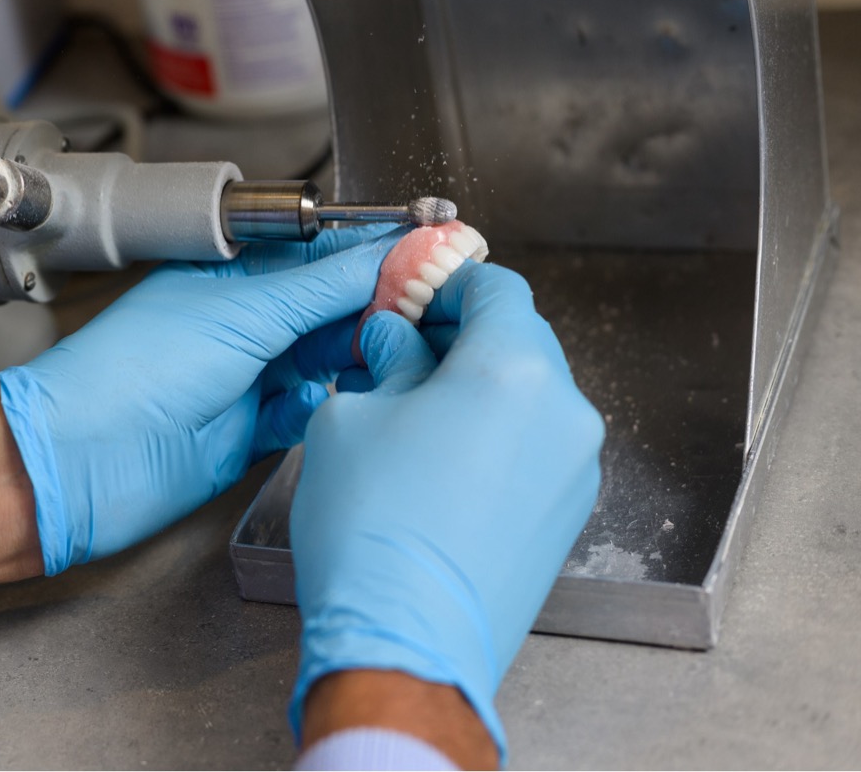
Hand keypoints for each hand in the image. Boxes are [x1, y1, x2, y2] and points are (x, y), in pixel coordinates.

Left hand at [0, 224, 401, 575]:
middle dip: (381, 302)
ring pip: (328, 355)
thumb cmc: (131, 371)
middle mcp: (242, 319)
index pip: (320, 251)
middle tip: (435, 302)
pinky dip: (326, 404)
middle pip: (332, 303)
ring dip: (361, 353)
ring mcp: (248, 374)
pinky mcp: (252, 429)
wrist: (84, 461)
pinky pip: (310, 409)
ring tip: (394, 349)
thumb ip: (321, 286)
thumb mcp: (242, 311)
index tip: (435, 248)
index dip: (376, 249)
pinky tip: (336, 397)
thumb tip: (388, 254)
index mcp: (231, 272)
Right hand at [290, 261, 603, 761]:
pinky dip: (493, 438)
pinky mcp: (565, 518)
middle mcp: (562, 412)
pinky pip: (533, 450)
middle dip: (457, 338)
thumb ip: (385, 363)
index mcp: (513, 368)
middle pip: (519, 340)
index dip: (445, 283)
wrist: (405, 642)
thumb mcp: (352, 418)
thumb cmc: (372, 529)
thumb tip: (395, 344)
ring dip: (475, 390)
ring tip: (408, 414)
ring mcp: (572, 470)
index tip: (408, 295)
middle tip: (397, 350)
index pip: (496, 288)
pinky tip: (435, 464)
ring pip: (528, 399)